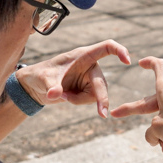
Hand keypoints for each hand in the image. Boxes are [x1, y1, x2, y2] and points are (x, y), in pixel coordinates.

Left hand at [15, 40, 130, 117]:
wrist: (35, 86)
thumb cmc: (40, 75)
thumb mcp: (43, 79)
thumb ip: (51, 87)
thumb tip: (55, 94)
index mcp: (83, 55)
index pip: (106, 48)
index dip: (119, 51)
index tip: (127, 61)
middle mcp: (90, 66)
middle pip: (102, 83)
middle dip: (101, 99)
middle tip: (102, 114)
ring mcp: (90, 79)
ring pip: (96, 95)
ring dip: (80, 100)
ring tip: (62, 95)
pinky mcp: (88, 90)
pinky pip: (90, 100)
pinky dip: (78, 102)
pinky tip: (66, 97)